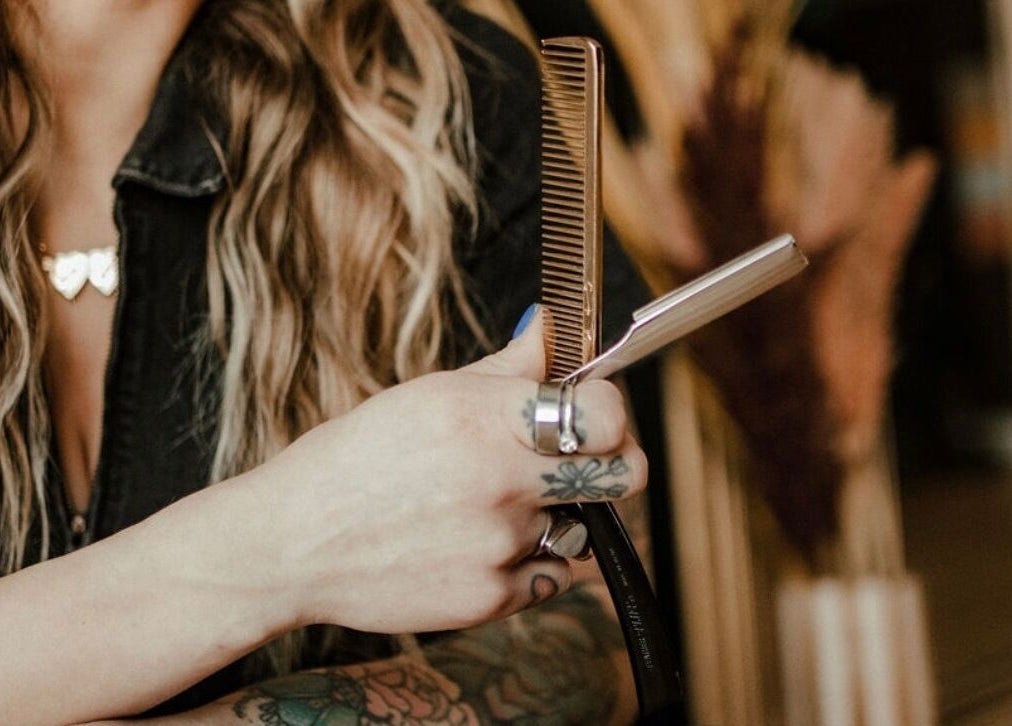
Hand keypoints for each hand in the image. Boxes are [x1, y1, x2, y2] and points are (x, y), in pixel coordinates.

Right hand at [246, 308, 646, 633]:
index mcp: (482, 417)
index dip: (614, 413)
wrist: (293, 543)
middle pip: (624, 475)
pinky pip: (549, 576)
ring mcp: (497, 545)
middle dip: (614, 463)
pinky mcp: (488, 599)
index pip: (605, 413)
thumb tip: (552, 330)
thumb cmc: (355, 459)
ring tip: (498, 509)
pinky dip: (527, 563)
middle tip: (581, 461)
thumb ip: (506, 368)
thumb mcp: (426, 395)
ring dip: (557, 517)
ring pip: (582, 528)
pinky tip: (478, 545)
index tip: (597, 415)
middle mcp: (499, 481)